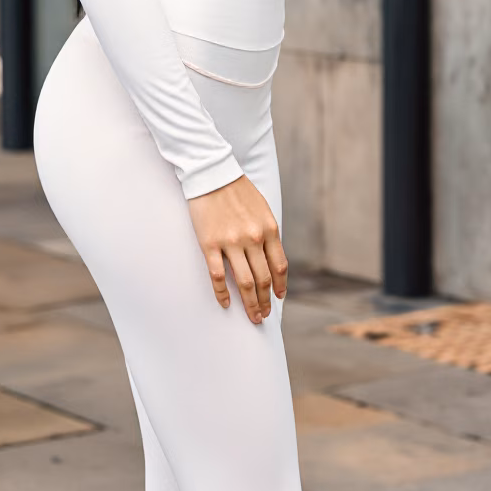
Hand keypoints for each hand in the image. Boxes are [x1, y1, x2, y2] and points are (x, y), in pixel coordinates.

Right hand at [187, 174, 287, 320]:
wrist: (212, 175)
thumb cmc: (238, 191)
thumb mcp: (262, 210)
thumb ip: (267, 234)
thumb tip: (270, 258)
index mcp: (268, 230)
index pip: (279, 266)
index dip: (280, 286)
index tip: (278, 298)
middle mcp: (253, 239)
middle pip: (263, 279)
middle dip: (265, 301)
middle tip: (263, 316)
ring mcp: (231, 243)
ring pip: (245, 282)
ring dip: (250, 303)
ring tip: (252, 316)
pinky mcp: (210, 244)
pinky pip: (217, 276)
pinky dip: (223, 293)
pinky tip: (225, 303)